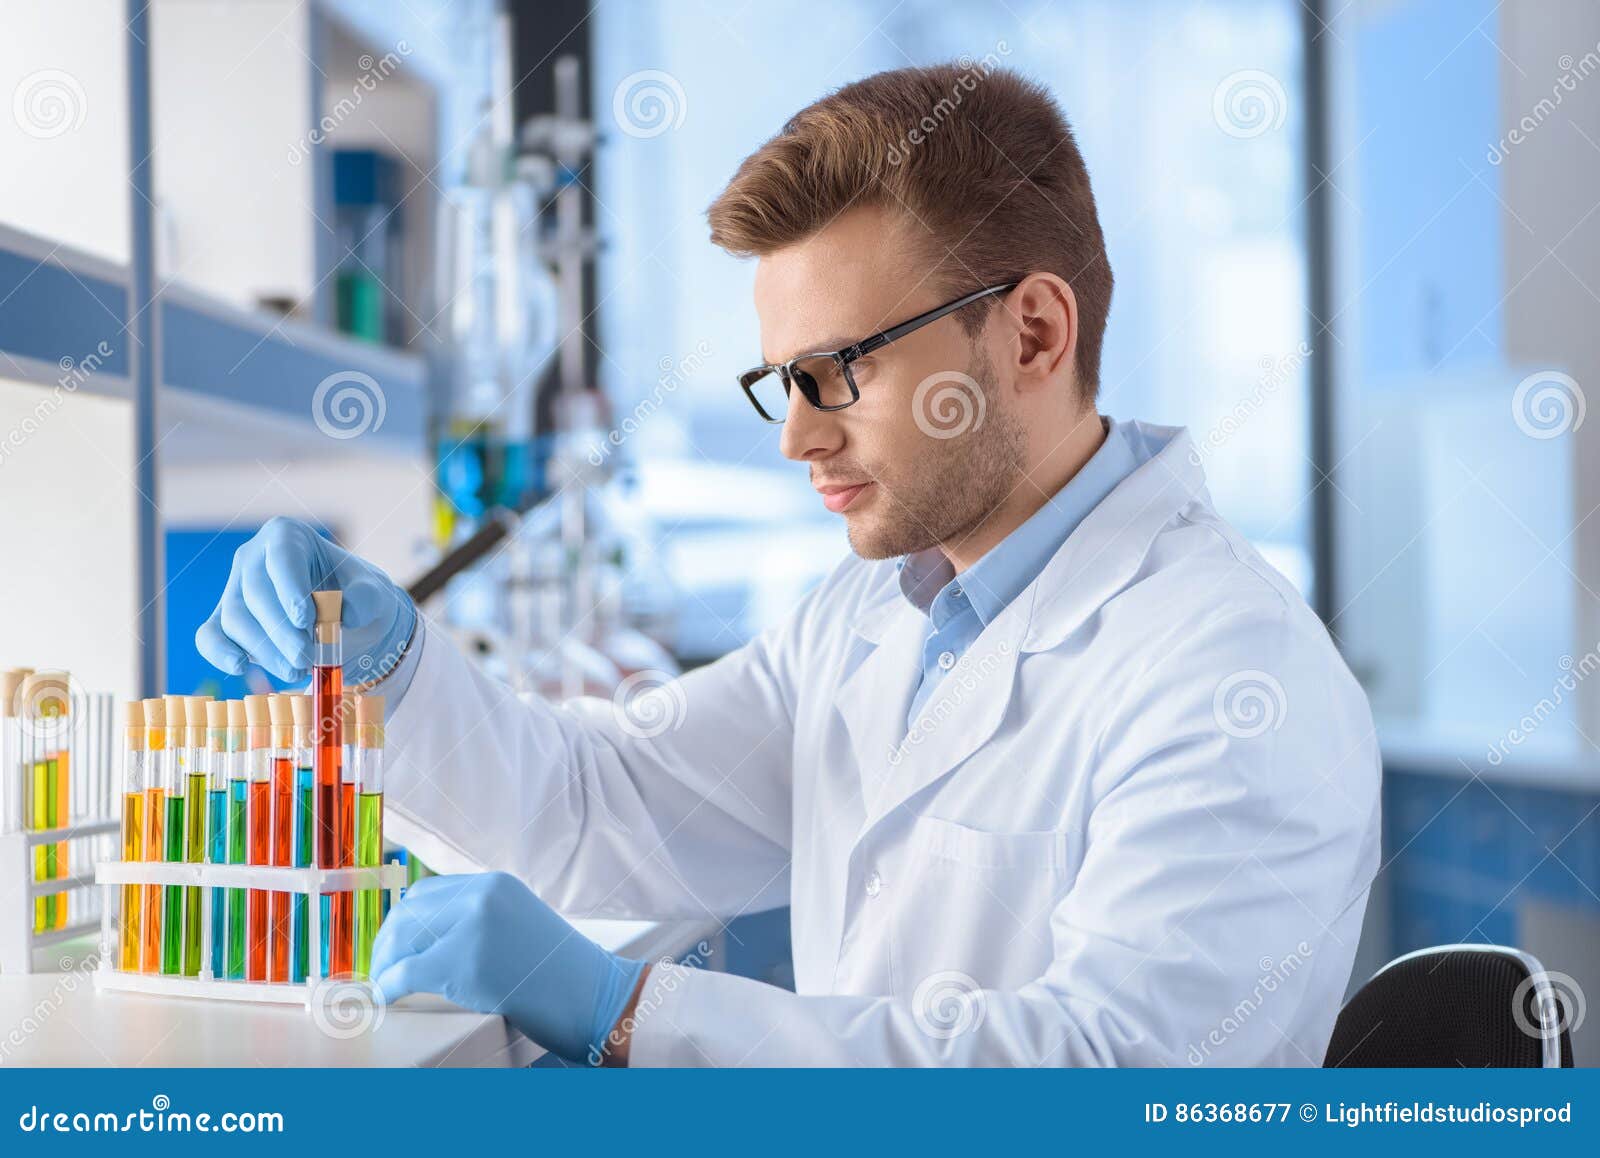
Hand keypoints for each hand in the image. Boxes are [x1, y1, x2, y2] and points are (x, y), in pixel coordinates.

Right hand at [195, 516, 415, 683]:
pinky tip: (240, 666)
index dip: (291, 589)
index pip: (283, 557)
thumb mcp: (374, 592)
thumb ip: (367, 598)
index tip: (306, 620)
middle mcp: (253, 556)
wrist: (346, 618)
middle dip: (281, 631)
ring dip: (264, 650)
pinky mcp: (224, 620)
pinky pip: (210, 635)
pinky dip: (220, 652)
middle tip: (307, 658)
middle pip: (255, 593)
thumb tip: (347, 613)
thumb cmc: (355, 595)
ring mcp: (234, 588)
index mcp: (288, 535)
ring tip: (298, 669)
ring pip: (235, 618)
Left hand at [370, 873, 647, 1065]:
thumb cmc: (562, 973)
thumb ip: (481, 920)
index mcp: (495, 884)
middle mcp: (482, 895)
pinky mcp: (465, 962)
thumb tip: (428, 938)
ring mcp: (473, 927)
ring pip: (403, 939)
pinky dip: (389, 986)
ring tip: (383, 985)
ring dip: (384, 964)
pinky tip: (386, 998)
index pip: (427, 892)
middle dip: (387, 943)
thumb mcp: (520, 924)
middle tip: (381, 970)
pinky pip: (407, 972)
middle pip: (408, 912)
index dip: (402, 920)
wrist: (596, 996)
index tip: (392, 944)